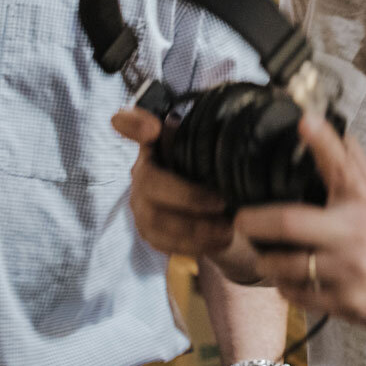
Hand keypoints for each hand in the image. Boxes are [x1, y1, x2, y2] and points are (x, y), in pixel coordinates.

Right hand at [112, 108, 264, 282]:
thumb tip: (232, 120)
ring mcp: (141, 203)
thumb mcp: (220, 151)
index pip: (133, 125)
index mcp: (158, 143)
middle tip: (222, 203)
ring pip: (156, 219)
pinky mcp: (149, 232)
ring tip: (227, 230)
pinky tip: (219, 242)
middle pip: (149, 182)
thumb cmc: (217, 172)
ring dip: (194, 227)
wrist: (219, 211)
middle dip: (188, 196)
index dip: (135, 124)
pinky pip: (164, 243)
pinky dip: (193, 245)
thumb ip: (216, 135)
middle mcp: (142, 171)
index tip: (153, 128)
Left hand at [236, 115, 365, 331]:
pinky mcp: (345, 303)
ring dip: (267, 261)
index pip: (340, 164)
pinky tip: (288, 280)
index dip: (322, 140)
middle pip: (290, 222)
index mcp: (362, 202)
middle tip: (241, 220)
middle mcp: (353, 234)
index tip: (304, 121)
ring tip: (264, 255)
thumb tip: (327, 128)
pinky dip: (286, 288)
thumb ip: (351, 165)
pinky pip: (298, 295)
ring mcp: (348, 271)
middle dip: (254, 222)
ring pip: (285, 266)